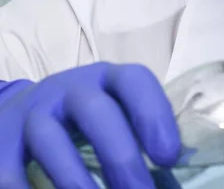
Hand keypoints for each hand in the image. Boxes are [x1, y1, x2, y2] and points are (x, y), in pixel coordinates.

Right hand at [0, 63, 180, 188]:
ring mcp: (33, 112)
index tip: (169, 156)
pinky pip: (10, 169)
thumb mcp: (116, 116)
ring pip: (50, 139)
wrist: (24, 111)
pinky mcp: (2, 139)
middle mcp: (70, 88)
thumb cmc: (88, 120)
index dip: (154, 114)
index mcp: (108, 79)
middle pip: (96, 111)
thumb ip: (142, 139)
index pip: (134, 80)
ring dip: (76, 179)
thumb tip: (172, 183)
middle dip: (121, 156)